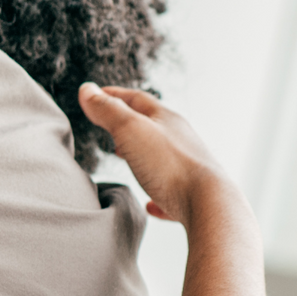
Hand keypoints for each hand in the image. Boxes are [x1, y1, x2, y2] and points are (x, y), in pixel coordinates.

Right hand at [78, 83, 227, 227]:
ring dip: (142, 154)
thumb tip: (87, 90)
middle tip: (109, 126)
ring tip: (126, 157)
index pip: (136, 99)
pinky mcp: (190, 197)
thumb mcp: (131, 130)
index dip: (113, 95)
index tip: (96, 94)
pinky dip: (156, 194)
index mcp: (167, 120)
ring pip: (162, 156)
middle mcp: (180, 140)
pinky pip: (171, 192)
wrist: (209, 204)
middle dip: (128, 124)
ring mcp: (188, 168)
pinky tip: (151, 205)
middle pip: (152, 126)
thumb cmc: (171, 166)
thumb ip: (108, 111)